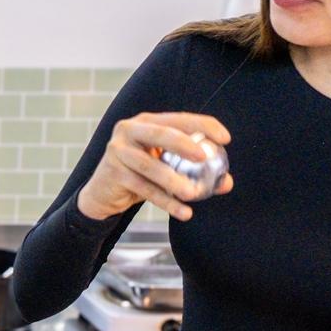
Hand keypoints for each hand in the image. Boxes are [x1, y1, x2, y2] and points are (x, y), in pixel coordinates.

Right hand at [75, 111, 233, 221]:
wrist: (103, 194)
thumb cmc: (141, 175)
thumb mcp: (167, 168)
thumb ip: (194, 172)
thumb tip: (226, 182)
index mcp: (147, 122)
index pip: (179, 119)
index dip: (203, 125)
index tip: (225, 139)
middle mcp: (129, 130)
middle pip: (160, 133)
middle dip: (183, 143)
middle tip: (203, 157)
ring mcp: (118, 151)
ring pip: (150, 165)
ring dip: (173, 180)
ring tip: (193, 194)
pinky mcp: (113, 173)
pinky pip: (143, 188)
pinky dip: (165, 201)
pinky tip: (183, 212)